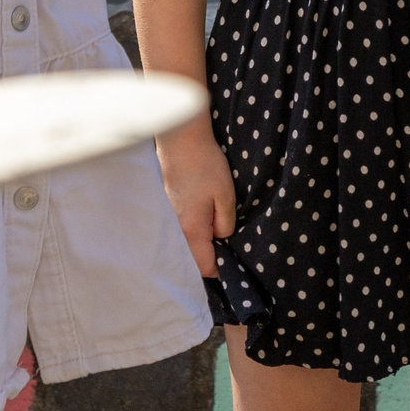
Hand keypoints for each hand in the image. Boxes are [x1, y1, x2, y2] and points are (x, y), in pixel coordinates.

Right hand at [158, 124, 234, 278]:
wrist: (181, 139)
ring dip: (206, 244)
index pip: (205, 267)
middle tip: (233, 252)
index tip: (237, 269)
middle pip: (194, 258)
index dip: (222, 271)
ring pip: (190, 242)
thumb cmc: (205, 166)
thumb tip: (222, 238)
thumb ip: (225, 223)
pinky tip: (212, 219)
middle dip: (213, 259)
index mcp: (192, 230)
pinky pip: (186, 228)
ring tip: (224, 235)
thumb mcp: (225, 195)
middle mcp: (178, 228)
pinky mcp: (173, 205)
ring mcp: (172, 217)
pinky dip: (199, 230)